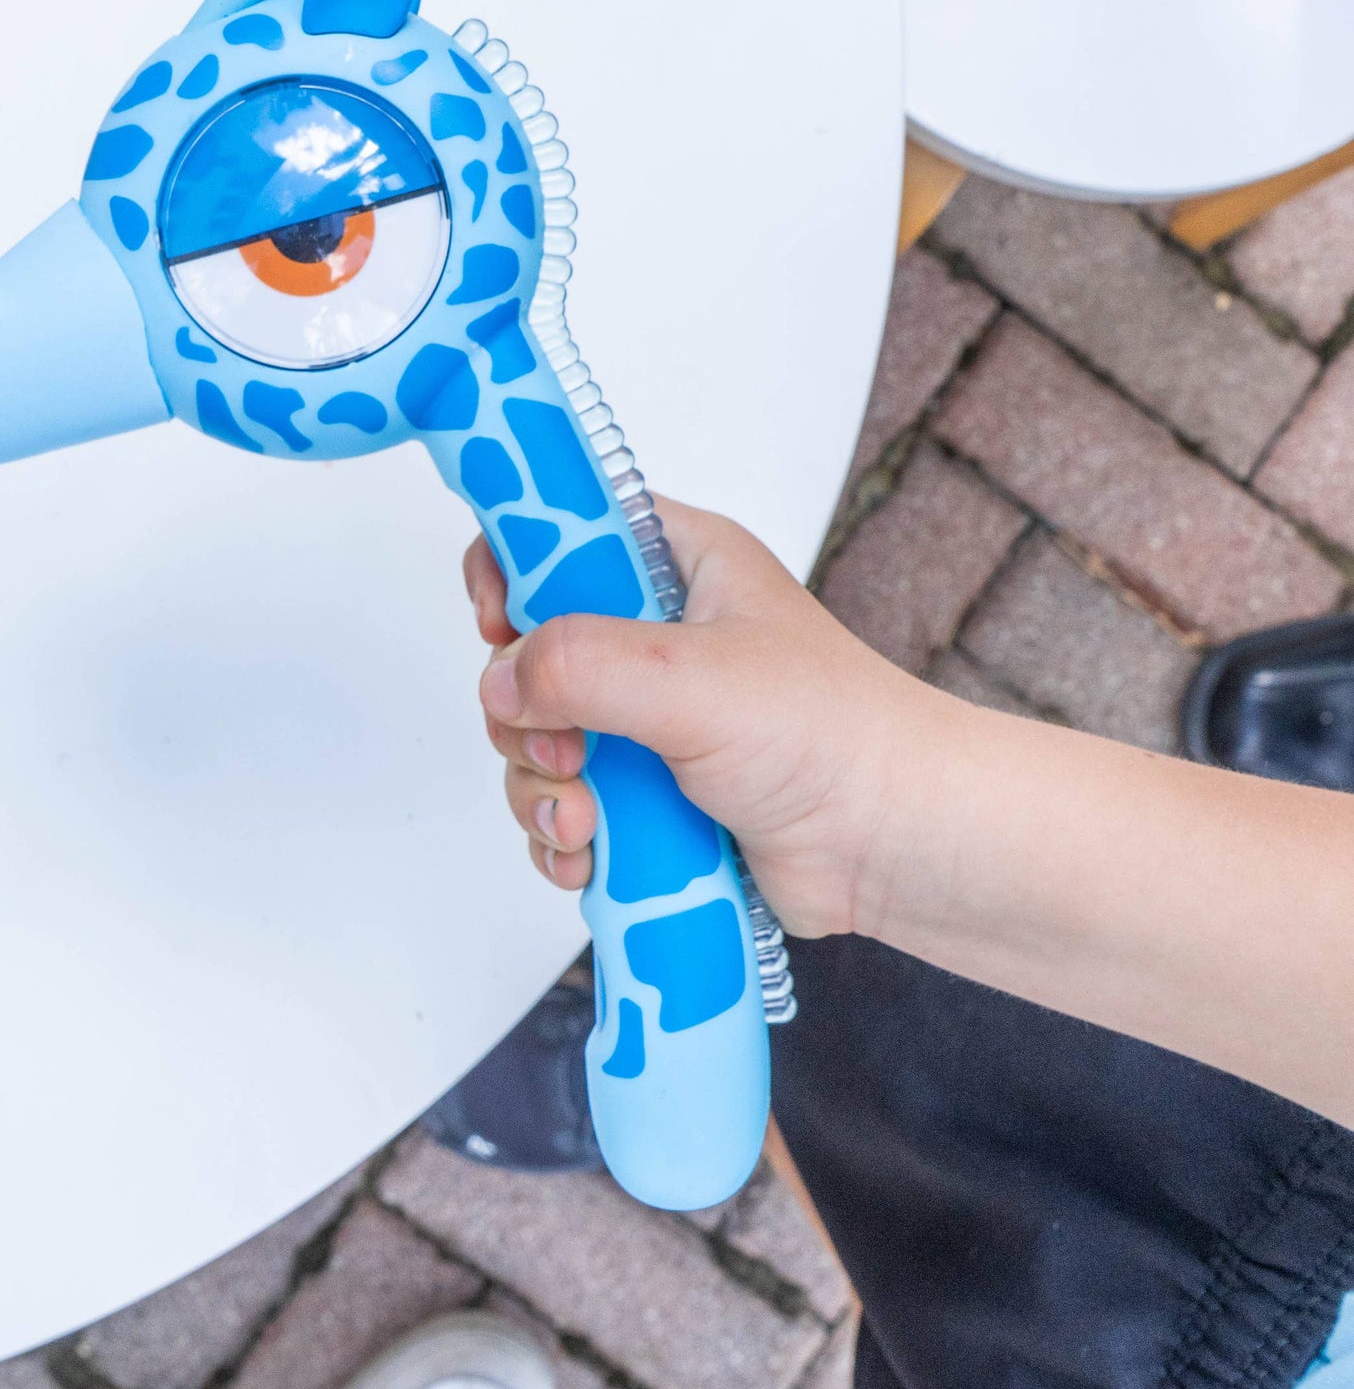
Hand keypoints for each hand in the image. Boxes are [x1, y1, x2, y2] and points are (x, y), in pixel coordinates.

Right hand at [466, 498, 937, 940]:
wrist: (889, 844)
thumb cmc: (831, 734)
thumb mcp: (692, 676)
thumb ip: (582, 663)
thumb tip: (501, 685)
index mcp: (677, 565)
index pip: (561, 531)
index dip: (514, 568)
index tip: (499, 624)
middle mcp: (656, 637)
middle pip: (529, 652)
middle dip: (525, 715)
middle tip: (567, 752)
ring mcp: (648, 720)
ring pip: (537, 740)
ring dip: (541, 789)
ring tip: (584, 824)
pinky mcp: (648, 793)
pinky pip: (564, 806)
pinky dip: (561, 837)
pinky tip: (587, 858)